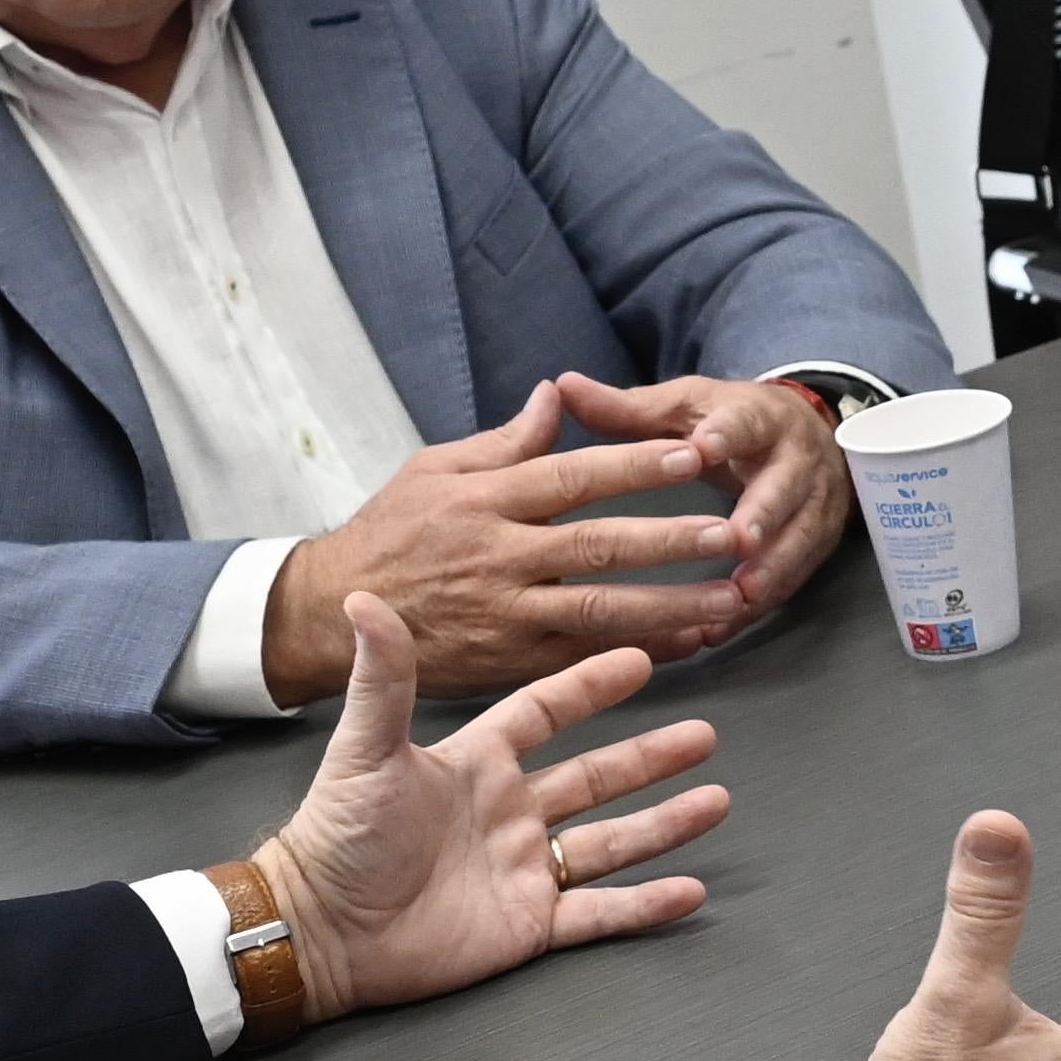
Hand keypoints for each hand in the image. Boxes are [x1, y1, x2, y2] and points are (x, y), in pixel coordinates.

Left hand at [249, 643, 726, 1013]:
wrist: (323, 931)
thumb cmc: (337, 837)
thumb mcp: (366, 750)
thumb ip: (382, 679)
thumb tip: (364, 599)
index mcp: (475, 764)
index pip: (543, 713)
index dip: (588, 686)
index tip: (638, 657)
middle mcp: (508, 812)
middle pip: (595, 776)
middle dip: (650, 756)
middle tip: (705, 734)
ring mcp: (523, 870)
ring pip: (611, 841)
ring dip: (664, 821)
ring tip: (716, 799)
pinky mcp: (528, 925)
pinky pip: (600, 912)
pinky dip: (646, 905)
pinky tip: (691, 890)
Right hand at [265, 384, 733, 703]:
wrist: (328, 616)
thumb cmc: (387, 533)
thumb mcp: (433, 470)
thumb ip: (503, 441)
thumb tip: (556, 395)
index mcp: (485, 501)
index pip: (571, 477)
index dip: (633, 466)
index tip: (691, 456)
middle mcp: (498, 559)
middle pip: (597, 546)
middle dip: (671, 541)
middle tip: (733, 533)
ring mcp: (503, 617)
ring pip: (599, 612)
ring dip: (670, 608)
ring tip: (731, 599)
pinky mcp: (504, 665)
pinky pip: (581, 661)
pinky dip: (635, 656)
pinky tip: (686, 646)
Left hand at [552, 369, 845, 648]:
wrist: (805, 434)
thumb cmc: (727, 422)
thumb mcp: (683, 407)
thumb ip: (626, 408)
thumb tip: (561, 385)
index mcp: (756, 415)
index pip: (744, 421)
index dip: (728, 434)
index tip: (705, 449)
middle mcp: (795, 456)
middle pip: (785, 485)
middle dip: (766, 513)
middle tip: (740, 541)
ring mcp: (816, 499)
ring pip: (801, 536)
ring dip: (773, 569)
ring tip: (739, 600)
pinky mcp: (821, 538)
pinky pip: (798, 573)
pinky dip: (766, 600)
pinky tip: (729, 624)